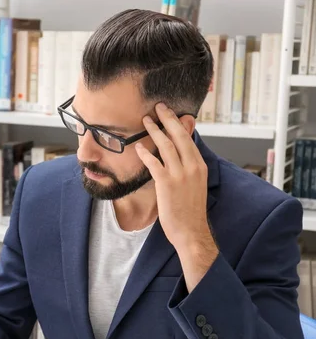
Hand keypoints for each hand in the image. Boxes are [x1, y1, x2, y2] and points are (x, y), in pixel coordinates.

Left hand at [135, 103, 217, 289]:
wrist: (191, 231)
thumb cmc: (190, 211)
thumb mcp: (194, 184)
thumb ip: (187, 168)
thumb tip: (180, 156)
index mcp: (199, 166)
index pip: (189, 139)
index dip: (179, 124)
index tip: (171, 114)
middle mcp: (192, 166)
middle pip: (179, 136)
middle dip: (168, 119)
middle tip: (159, 107)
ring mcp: (180, 174)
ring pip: (167, 146)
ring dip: (155, 131)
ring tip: (146, 120)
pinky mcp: (167, 183)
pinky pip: (154, 163)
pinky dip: (146, 153)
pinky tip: (139, 147)